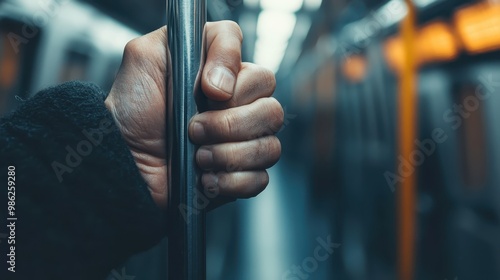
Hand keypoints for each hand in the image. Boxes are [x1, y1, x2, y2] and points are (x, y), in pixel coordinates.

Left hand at [105, 21, 282, 207]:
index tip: (207, 92)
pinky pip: (260, 179)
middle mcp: (240, 111)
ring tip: (198, 156)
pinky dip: (231, 181)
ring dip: (228, 155)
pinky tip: (206, 177)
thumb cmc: (132, 111)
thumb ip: (186, 39)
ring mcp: (243, 145)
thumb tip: (225, 81)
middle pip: (272, 112)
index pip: (262, 76)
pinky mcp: (240, 176)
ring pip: (269, 147)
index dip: (240, 86)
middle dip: (230, 124)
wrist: (123, 160)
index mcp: (227, 81)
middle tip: (194, 128)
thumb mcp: (146, 57)